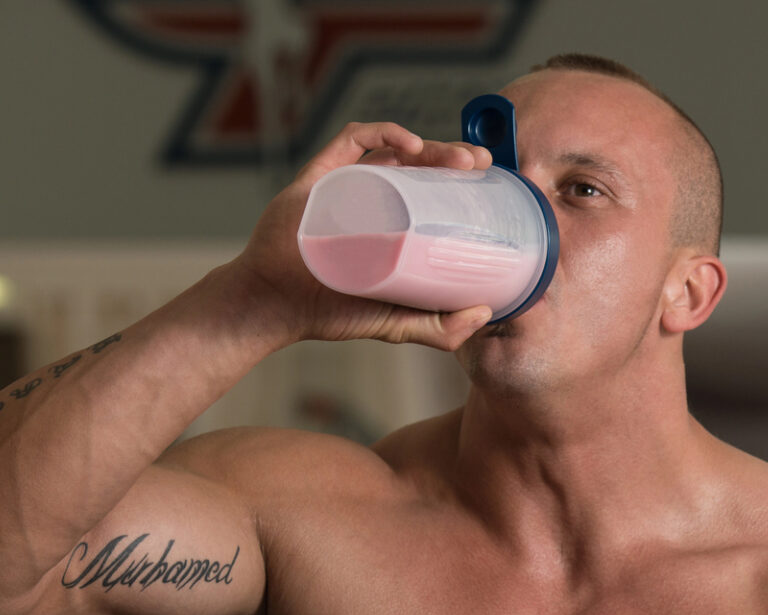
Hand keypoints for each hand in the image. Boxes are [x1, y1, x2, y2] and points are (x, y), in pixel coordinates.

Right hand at [223, 122, 495, 348]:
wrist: (276, 305)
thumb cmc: (333, 313)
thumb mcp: (399, 324)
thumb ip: (441, 328)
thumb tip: (486, 313)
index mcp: (395, 226)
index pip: (435, 193)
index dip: (464, 184)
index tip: (491, 185)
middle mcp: (375, 201)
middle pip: (422, 166)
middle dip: (455, 158)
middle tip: (480, 164)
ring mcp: (349, 185)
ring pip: (396, 149)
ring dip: (432, 145)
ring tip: (459, 159)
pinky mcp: (322, 174)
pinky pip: (354, 140)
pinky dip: (384, 133)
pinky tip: (409, 145)